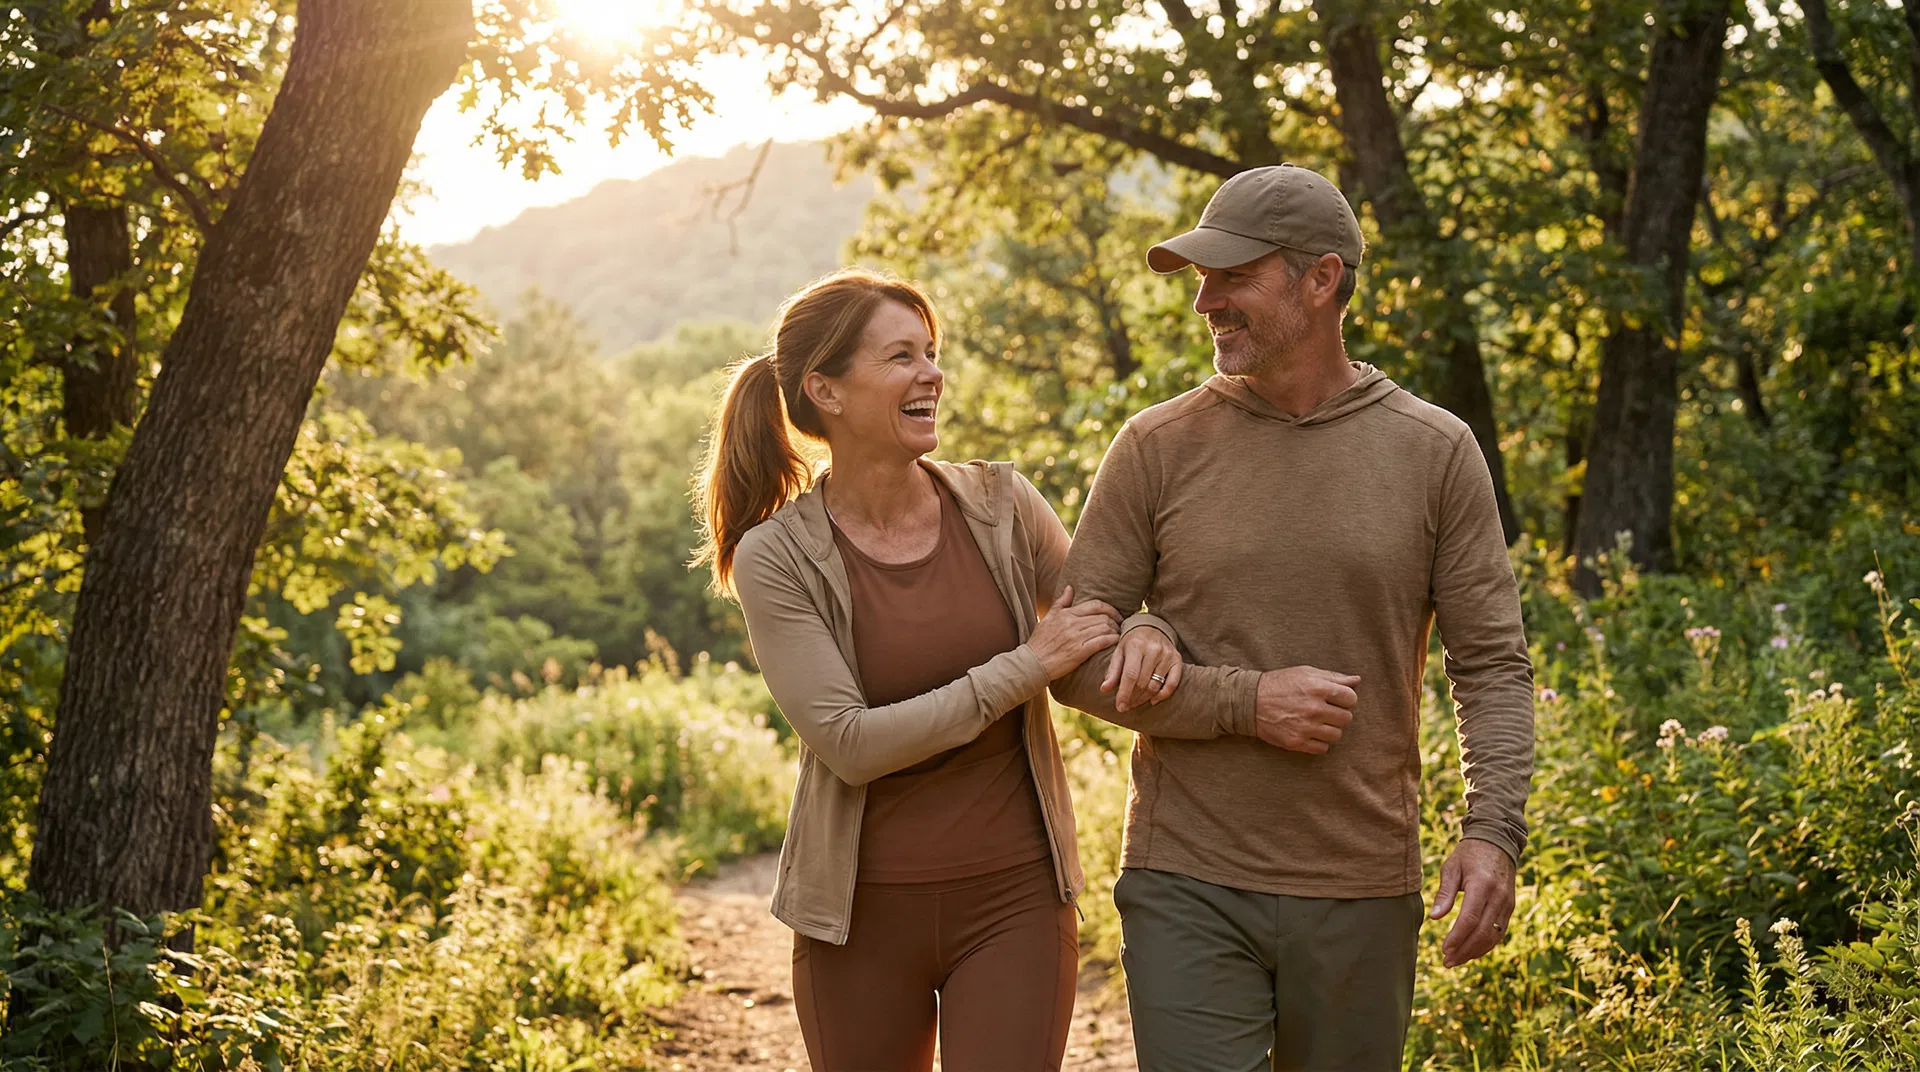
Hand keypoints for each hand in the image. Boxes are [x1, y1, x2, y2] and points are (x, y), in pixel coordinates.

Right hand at [1026, 586, 1121, 679]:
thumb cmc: (1039, 642)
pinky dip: (1112, 640)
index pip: (1095, 605)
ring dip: (1115, 631)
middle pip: (1103, 617)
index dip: (1110, 609)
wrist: (1032, 663)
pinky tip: (1115, 642)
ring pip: (1104, 628)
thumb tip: (1070, 588)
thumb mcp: (1047, 618)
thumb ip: (1061, 603)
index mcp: (1066, 614)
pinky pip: (1101, 642)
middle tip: (1120, 626)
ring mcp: (1076, 638)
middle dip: (1115, 621)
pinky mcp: (1079, 652)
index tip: (1116, 615)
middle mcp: (1072, 624)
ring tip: (1118, 634)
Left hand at [1102, 625, 1182, 711]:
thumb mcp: (1119, 652)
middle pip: (1142, 682)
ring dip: (1144, 698)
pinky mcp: (1177, 660)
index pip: (1130, 675)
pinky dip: (1163, 695)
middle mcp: (1153, 649)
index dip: (1124, 693)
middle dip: (1133, 698)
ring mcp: (1167, 654)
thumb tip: (1104, 689)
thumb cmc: (1132, 643)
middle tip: (1126, 706)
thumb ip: (1112, 671)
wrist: (1151, 627)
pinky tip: (1153, 700)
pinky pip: (1172, 683)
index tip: (1120, 707)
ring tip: (1135, 703)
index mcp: (1136, 645)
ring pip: (1155, 685)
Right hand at [1253, 666, 1360, 753]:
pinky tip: (1310, 732)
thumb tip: (1356, 680)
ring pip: (1336, 735)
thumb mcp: (1305, 673)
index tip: (1336, 699)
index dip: (1345, 699)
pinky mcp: (1297, 742)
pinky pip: (1323, 748)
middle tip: (1325, 711)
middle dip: (1338, 714)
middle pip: (1346, 718)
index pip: (1351, 699)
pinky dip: (1319, 742)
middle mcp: (1314, 709)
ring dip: (1329, 729)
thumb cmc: (1280, 684)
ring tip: (1317, 722)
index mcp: (1318, 688)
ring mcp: (1306, 727)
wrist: (1250, 701)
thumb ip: (1333, 677)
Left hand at [1428, 838, 1516, 967]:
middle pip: (1483, 932)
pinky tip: (1470, 951)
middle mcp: (1498, 897)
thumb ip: (1444, 893)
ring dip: (1474, 951)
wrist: (1497, 843)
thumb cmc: (1469, 855)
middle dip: (1464, 950)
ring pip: (1493, 936)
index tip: (1444, 949)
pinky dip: (1485, 945)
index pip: (1470, 919)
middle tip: (1447, 961)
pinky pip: (1499, 932)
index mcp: (1482, 885)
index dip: (1457, 937)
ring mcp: (1507, 904)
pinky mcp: (1510, 908)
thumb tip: (1434, 918)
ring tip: (1455, 960)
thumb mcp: (1452, 868)